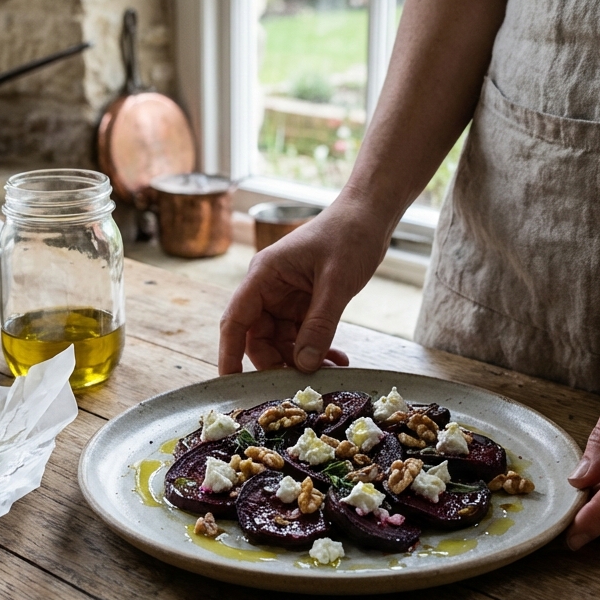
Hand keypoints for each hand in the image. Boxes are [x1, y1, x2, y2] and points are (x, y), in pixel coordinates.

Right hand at [219, 201, 389, 373]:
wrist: (370, 215)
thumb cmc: (349, 235)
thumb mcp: (336, 283)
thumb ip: (319, 325)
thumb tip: (302, 365)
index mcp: (263, 275)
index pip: (235, 321)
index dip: (229, 353)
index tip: (230, 383)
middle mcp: (269, 288)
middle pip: (258, 338)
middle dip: (278, 363)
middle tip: (302, 385)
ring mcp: (286, 297)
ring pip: (282, 342)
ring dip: (303, 360)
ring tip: (331, 372)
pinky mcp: (304, 303)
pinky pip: (302, 336)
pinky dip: (317, 349)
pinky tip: (337, 360)